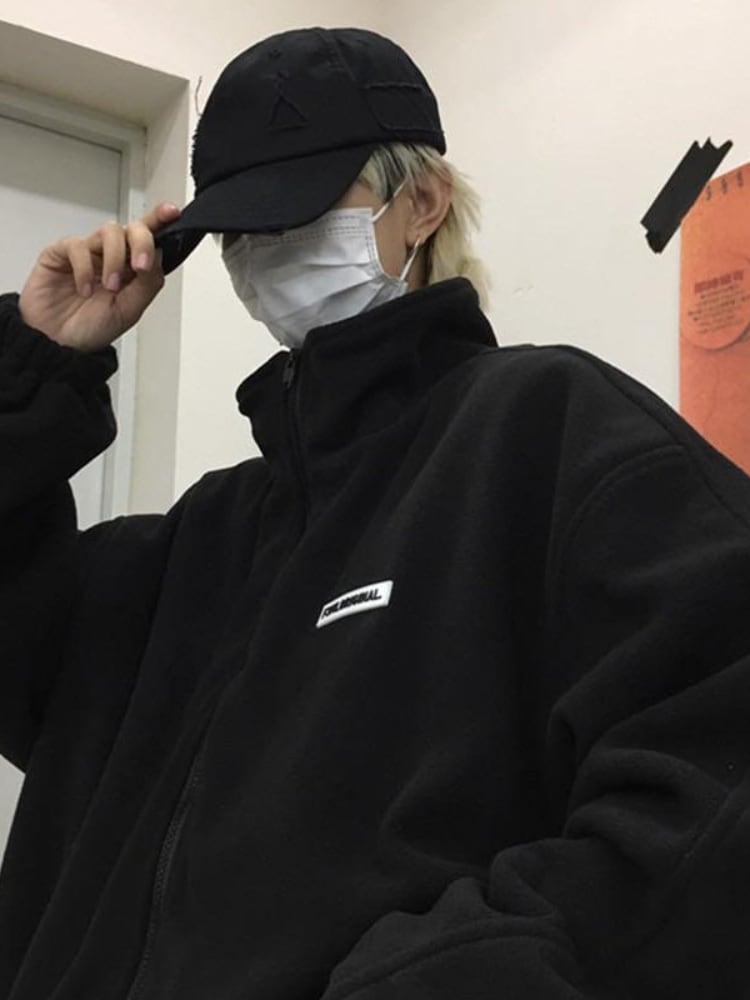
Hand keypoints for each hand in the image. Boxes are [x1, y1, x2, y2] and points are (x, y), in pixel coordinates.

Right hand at [18, 201, 182, 352]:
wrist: (57, 344)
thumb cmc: (91, 329)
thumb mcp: (129, 312)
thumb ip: (147, 284)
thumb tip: (159, 256)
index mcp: (131, 270)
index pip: (149, 239)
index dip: (160, 220)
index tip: (173, 213)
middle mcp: (111, 256)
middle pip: (132, 229)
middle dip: (142, 242)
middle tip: (141, 265)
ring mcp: (87, 253)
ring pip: (109, 232)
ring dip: (115, 259)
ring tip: (110, 286)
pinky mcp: (61, 253)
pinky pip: (77, 246)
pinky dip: (85, 268)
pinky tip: (84, 289)